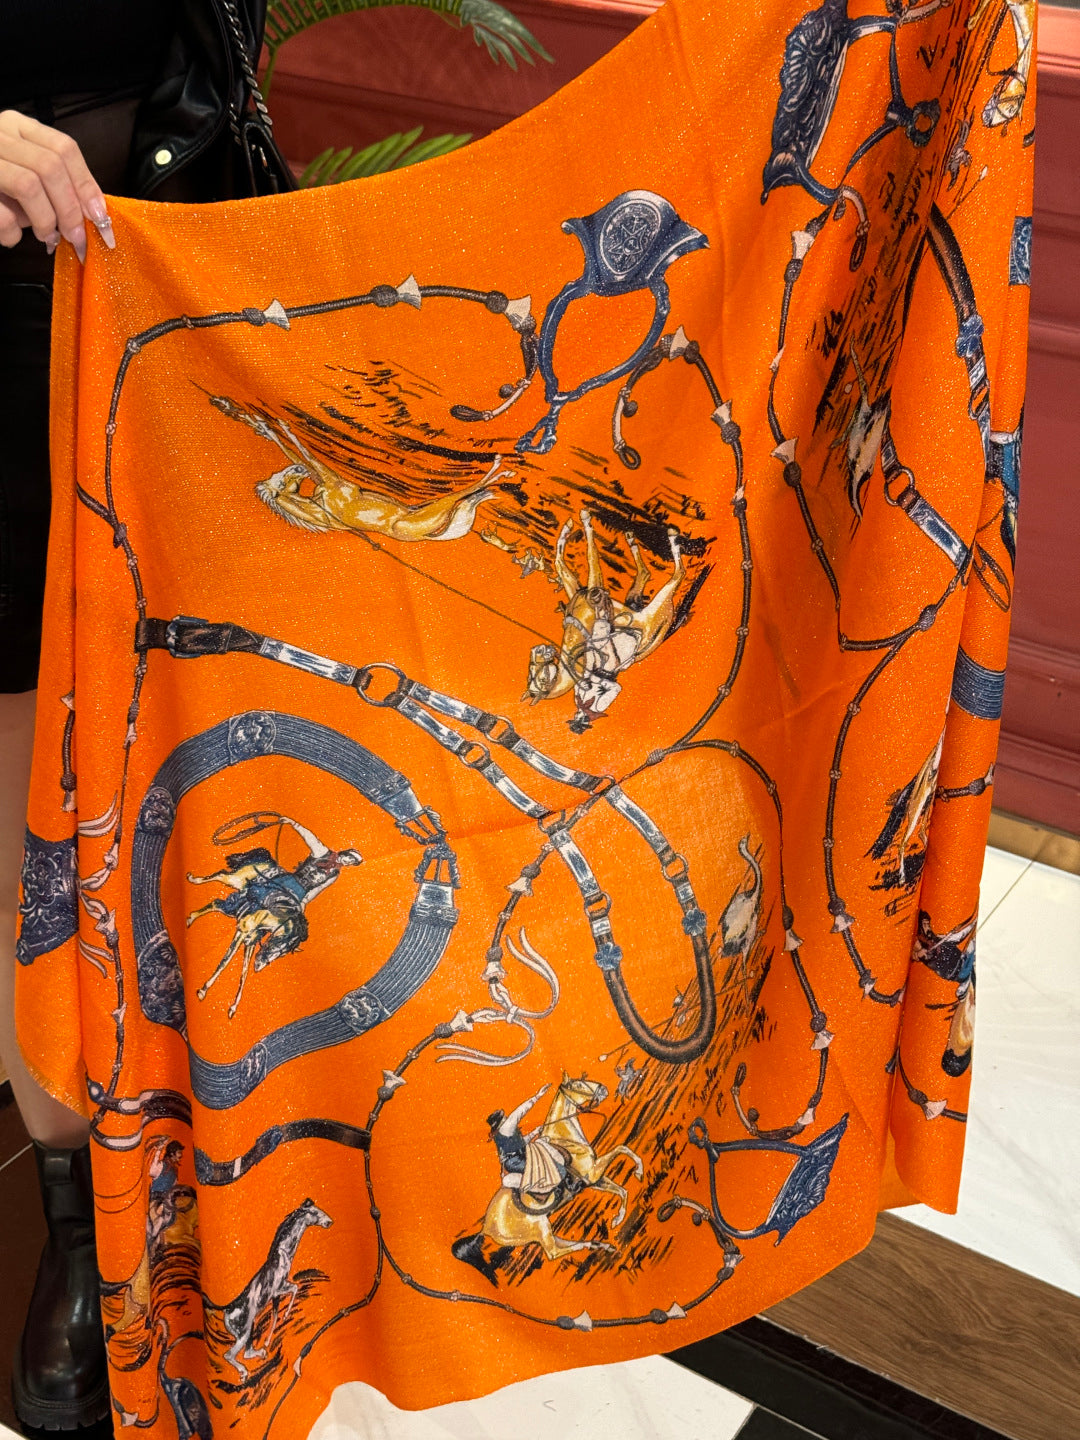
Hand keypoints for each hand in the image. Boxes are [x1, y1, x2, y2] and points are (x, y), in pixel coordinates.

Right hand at [0, 109, 114, 260]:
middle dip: (70, 210)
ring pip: (28, 185)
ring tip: (46, 237)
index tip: (100, 219)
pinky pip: (2, 213)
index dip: (87, 186)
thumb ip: (56, 184)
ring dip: (45, 220)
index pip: (64, 148)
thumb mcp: (27, 173)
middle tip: (77, 238)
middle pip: (50, 167)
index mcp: (17, 126)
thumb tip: (93, 214)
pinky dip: (13, 233)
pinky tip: (13, 237)